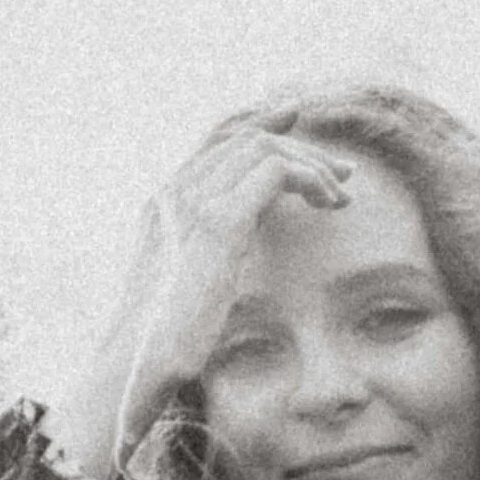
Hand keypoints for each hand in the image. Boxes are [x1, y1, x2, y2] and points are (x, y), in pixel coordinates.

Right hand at [42, 118, 352, 479]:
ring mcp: (193, 203)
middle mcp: (174, 193)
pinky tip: (327, 204)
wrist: (138, 362)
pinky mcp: (220, 222)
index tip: (295, 117)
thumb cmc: (160, 340)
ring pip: (263, 147)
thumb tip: (230, 247)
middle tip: (341, 174)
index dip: (258, 122)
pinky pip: (276, 172)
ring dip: (310, 164)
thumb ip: (204, 252)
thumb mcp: (183, 285)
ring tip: (339, 198)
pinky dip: (309, 179)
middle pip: (245, 139)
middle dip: (298, 147)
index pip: (215, 141)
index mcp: (162, 204)